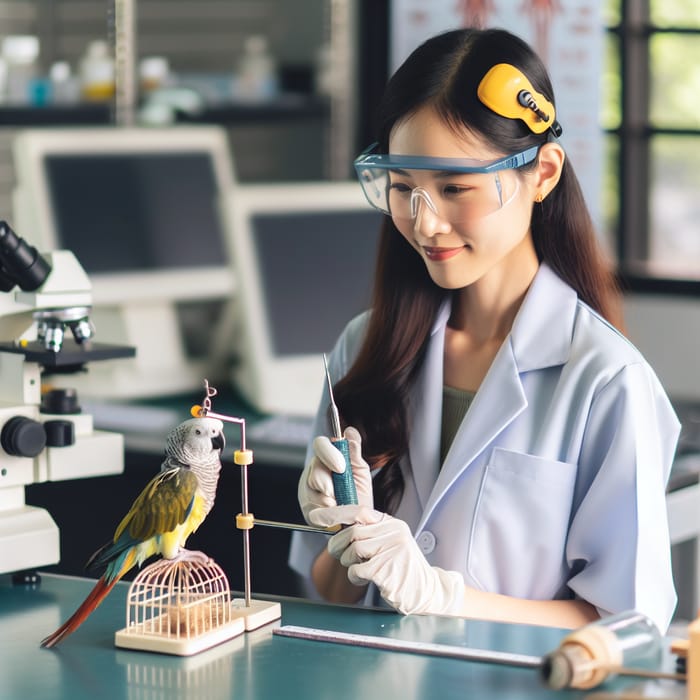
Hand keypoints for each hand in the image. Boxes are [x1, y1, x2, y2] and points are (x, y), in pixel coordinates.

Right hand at [298, 427, 372, 523]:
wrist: (358, 521)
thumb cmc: (358, 494)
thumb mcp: (360, 472)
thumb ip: (354, 452)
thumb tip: (350, 431)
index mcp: (325, 458)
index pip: (320, 445)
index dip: (329, 454)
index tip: (341, 468)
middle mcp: (312, 471)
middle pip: (314, 469)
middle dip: (330, 482)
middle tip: (340, 491)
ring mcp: (306, 491)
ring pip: (312, 490)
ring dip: (331, 499)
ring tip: (340, 503)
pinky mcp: (306, 509)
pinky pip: (314, 508)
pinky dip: (328, 512)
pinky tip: (334, 512)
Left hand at [309, 505, 463, 614]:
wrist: (427, 592)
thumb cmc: (402, 568)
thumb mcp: (390, 543)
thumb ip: (370, 533)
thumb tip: (338, 527)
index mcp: (392, 524)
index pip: (359, 511)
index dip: (335, 514)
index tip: (316, 517)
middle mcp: (394, 533)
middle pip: (352, 532)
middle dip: (338, 545)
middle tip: (339, 554)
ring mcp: (392, 551)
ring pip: (353, 550)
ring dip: (348, 563)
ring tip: (359, 569)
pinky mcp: (386, 571)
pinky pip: (357, 570)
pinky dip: (354, 576)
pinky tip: (365, 579)